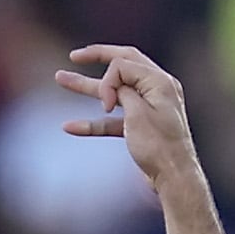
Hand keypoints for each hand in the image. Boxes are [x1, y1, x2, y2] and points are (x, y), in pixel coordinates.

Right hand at [55, 44, 202, 192]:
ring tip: (60, 79)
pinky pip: (113, 120)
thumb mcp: (137, 113)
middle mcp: (156, 88)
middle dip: (97, 58)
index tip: (107, 107)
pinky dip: (93, 123)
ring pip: (114, 93)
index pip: (123, 64)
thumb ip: (123, 91)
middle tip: (74, 56)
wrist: (174, 177)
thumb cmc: (159, 146)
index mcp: (159, 81)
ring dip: (87, 88)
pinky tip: (69, 127)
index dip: (107, 81)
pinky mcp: (140, 126)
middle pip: (122, 65)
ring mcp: (148, 107)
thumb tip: (113, 84)